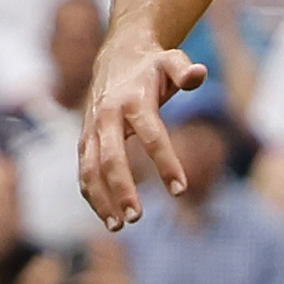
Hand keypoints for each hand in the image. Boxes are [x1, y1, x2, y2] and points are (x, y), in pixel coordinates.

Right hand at [77, 45, 208, 233]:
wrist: (117, 57)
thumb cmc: (153, 64)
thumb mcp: (173, 59)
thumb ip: (186, 70)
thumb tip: (199, 75)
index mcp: (132, 101)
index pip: (151, 135)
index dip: (166, 162)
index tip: (180, 190)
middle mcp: (107, 117)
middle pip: (110, 158)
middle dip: (122, 189)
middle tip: (137, 218)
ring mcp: (92, 129)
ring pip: (90, 169)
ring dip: (101, 199)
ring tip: (118, 226)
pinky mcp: (86, 139)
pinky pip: (84, 170)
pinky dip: (91, 194)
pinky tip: (106, 216)